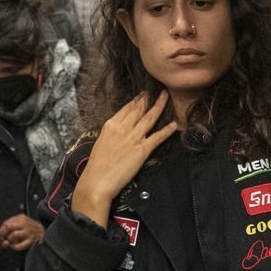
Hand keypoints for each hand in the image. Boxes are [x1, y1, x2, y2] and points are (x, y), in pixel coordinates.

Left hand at [0, 214, 45, 251]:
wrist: (45, 234)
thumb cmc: (31, 229)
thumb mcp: (23, 222)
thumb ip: (12, 225)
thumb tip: (1, 233)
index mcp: (21, 218)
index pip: (6, 223)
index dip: (1, 230)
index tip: (1, 235)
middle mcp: (24, 224)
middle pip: (8, 226)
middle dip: (3, 234)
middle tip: (4, 239)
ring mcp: (28, 232)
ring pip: (13, 235)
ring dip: (9, 240)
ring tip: (10, 243)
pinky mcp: (31, 241)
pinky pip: (19, 245)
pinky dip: (15, 247)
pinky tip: (15, 247)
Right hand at [71, 91, 177, 220]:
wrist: (98, 180)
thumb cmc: (96, 165)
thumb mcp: (101, 141)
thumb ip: (112, 133)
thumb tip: (119, 129)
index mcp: (111, 125)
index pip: (127, 108)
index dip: (137, 100)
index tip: (143, 95)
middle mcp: (123, 128)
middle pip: (139, 109)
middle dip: (149, 99)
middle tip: (157, 90)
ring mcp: (134, 138)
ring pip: (149, 118)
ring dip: (159, 106)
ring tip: (166, 97)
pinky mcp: (142, 150)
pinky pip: (157, 137)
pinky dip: (167, 130)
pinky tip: (173, 124)